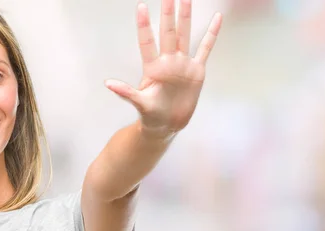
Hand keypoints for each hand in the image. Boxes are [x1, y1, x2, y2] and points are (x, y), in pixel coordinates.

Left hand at [105, 0, 221, 136]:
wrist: (168, 124)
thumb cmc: (151, 115)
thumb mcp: (139, 104)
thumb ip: (126, 93)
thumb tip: (108, 84)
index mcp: (153, 68)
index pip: (147, 42)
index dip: (144, 25)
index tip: (141, 7)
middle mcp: (168, 62)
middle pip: (168, 33)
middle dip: (168, 14)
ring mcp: (183, 64)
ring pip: (185, 35)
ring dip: (185, 18)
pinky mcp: (196, 71)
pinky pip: (205, 49)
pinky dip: (211, 34)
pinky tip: (217, 18)